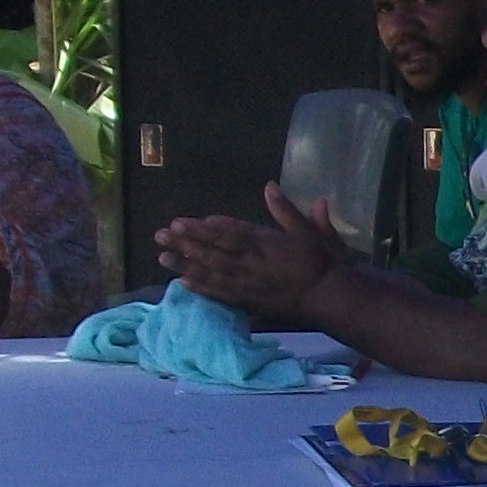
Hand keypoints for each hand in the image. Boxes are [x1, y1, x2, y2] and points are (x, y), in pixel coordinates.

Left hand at [152, 185, 346, 320]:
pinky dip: (202, 289)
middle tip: (160, 236)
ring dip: (186, 266)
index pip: (228, 235)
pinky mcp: (249, 301)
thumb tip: (270, 185)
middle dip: (185, 245)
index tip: (180, 223)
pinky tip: (183, 283)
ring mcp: (248, 285)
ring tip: (162, 258)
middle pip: (213, 254)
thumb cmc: (318, 262)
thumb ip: (286, 210)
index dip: (202, 230)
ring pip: (212, 275)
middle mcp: (251, 266)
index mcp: (265, 246)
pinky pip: (221, 295)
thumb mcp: (308, 231)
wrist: (327, 298)